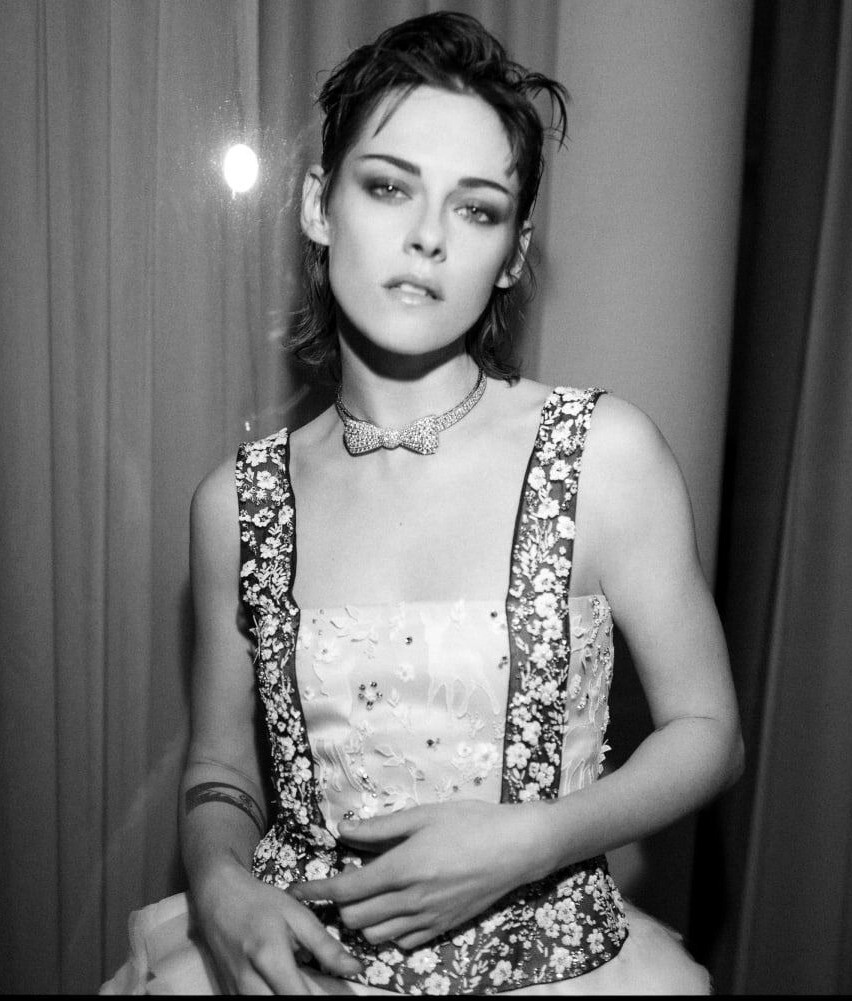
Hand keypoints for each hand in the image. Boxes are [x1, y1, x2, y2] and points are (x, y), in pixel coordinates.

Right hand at [193, 857, 362, 993]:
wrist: (218, 897)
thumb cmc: (261, 902)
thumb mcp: (298, 915)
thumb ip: (326, 946)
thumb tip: (357, 969)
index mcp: (269, 958)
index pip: (300, 998)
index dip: (323, 999)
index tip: (342, 994)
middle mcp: (247, 982)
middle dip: (306, 999)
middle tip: (322, 989)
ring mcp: (235, 992)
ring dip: (290, 997)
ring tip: (304, 983)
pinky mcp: (229, 994)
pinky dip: (276, 995)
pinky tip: (287, 985)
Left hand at [292, 800, 547, 949]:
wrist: (517, 848)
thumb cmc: (471, 823)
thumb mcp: (423, 815)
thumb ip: (380, 827)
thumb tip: (343, 829)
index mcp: (402, 869)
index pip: (345, 891)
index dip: (315, 892)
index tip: (296, 890)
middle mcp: (411, 901)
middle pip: (354, 920)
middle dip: (339, 905)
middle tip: (342, 882)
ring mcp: (428, 920)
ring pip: (375, 936)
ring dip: (364, 919)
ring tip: (369, 895)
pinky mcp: (443, 929)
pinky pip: (403, 942)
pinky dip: (390, 930)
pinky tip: (396, 908)